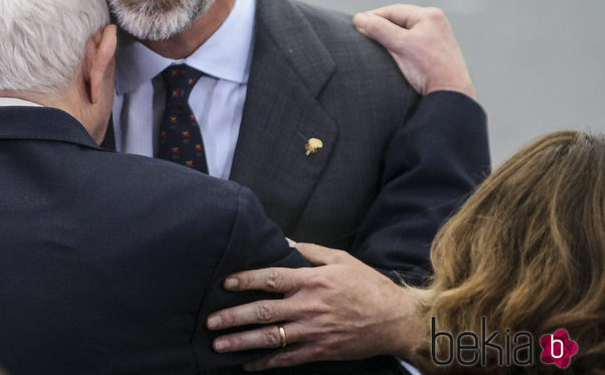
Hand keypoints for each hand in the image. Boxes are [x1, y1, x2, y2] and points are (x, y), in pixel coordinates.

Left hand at [206, 243, 422, 369]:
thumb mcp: (340, 259)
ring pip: (270, 338)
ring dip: (241, 342)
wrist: (395, 321)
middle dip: (233, 317)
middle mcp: (309, 307)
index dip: (245, 280)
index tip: (225, 283)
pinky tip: (247, 364)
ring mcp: (313, 332)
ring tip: (219, 345)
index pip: (271, 278)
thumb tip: (282, 243)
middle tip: (210, 321)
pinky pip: (287, 359)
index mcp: (313, 281)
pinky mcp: (319, 351)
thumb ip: (309, 252)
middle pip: (263, 312)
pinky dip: (265, 363)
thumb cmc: (367, 285)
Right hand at [353, 4, 475, 98]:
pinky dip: (398, 45)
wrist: (450, 93)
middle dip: (380, 28)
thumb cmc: (429, 68)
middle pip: (398, 20)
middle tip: (362, 36)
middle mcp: (434, 22)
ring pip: (403, 31)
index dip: (372, 18)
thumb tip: (358, 19)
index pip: (392, 11)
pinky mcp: (434, 50)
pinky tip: (391, 54)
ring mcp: (436, 36)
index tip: (356, 26)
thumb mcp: (400, 45)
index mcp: (429, 15)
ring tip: (375, 46)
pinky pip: (410, 42)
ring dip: (388, 37)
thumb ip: (378, 29)